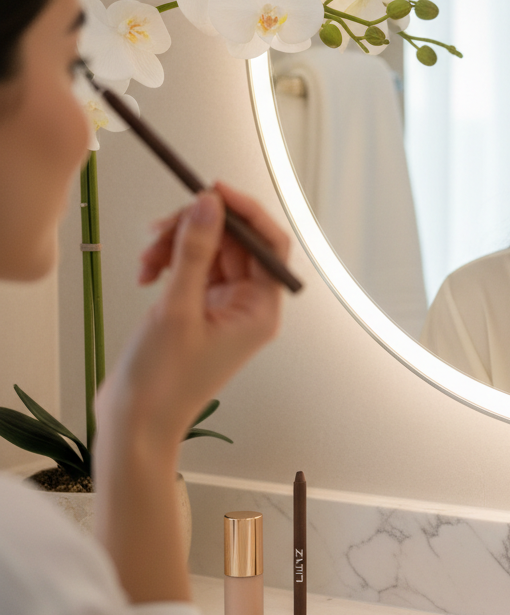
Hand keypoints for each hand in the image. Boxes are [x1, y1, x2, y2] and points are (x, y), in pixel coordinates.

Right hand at [97, 182, 289, 450]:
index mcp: (260, 309)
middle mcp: (249, 306)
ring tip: (146, 260)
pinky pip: (193, 268)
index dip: (245, 212)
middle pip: (237, 243)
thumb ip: (196, 251)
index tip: (213, 191)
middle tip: (161, 229)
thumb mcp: (178, 308)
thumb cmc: (162, 381)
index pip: (270, 244)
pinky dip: (170, 262)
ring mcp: (225, 306)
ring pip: (211, 251)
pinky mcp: (200, 308)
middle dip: (198, 229)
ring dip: (177, 245)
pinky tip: (147, 273)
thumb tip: (211, 204)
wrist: (134, 423)